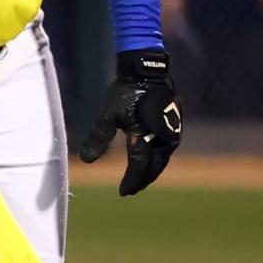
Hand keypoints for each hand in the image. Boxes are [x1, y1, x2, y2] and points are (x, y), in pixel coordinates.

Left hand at [74, 50, 180, 195]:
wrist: (147, 70)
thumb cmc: (125, 91)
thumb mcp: (108, 115)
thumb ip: (98, 138)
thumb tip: (87, 161)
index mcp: (145, 135)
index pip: (139, 166)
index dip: (131, 181)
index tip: (123, 192)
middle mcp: (163, 136)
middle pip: (154, 166)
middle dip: (143, 180)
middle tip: (132, 189)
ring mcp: (172, 130)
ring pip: (163, 158)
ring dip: (153, 169)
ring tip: (141, 178)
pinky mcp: (175, 123)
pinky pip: (167, 147)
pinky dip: (159, 156)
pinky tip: (152, 158)